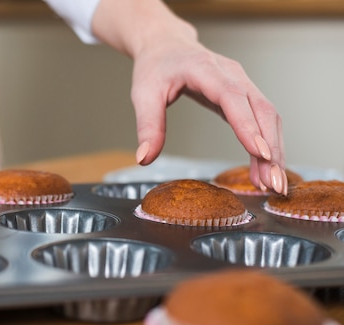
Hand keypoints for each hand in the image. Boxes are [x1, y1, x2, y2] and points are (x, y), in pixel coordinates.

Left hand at [92, 0, 286, 193]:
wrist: (166, 45)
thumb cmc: (155, 67)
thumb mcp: (143, 94)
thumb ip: (148, 126)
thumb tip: (145, 158)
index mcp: (205, 70)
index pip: (232, 98)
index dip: (247, 125)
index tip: (261, 153)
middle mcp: (232, 75)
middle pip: (261, 110)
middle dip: (271, 147)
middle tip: (273, 182)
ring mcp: (242, 83)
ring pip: (268, 116)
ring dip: (274, 150)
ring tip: (271, 184)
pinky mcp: (244, 95)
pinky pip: (262, 119)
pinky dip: (267, 144)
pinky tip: (264, 168)